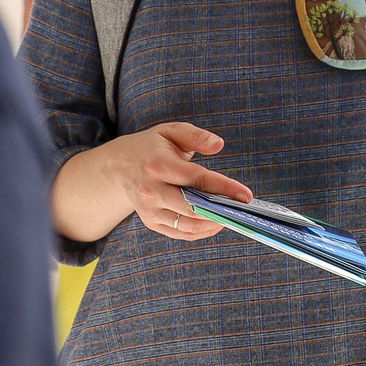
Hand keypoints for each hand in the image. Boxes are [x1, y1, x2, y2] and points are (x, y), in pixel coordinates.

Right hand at [50, 122, 250, 244]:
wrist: (119, 167)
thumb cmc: (152, 147)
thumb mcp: (171, 131)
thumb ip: (196, 136)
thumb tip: (218, 145)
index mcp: (158, 165)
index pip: (197, 179)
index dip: (224, 188)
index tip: (246, 195)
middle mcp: (151, 190)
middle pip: (193, 208)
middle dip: (221, 211)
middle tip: (242, 209)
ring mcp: (150, 210)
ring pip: (188, 226)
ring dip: (214, 224)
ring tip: (230, 216)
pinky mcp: (151, 222)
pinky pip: (181, 233)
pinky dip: (201, 232)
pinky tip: (215, 222)